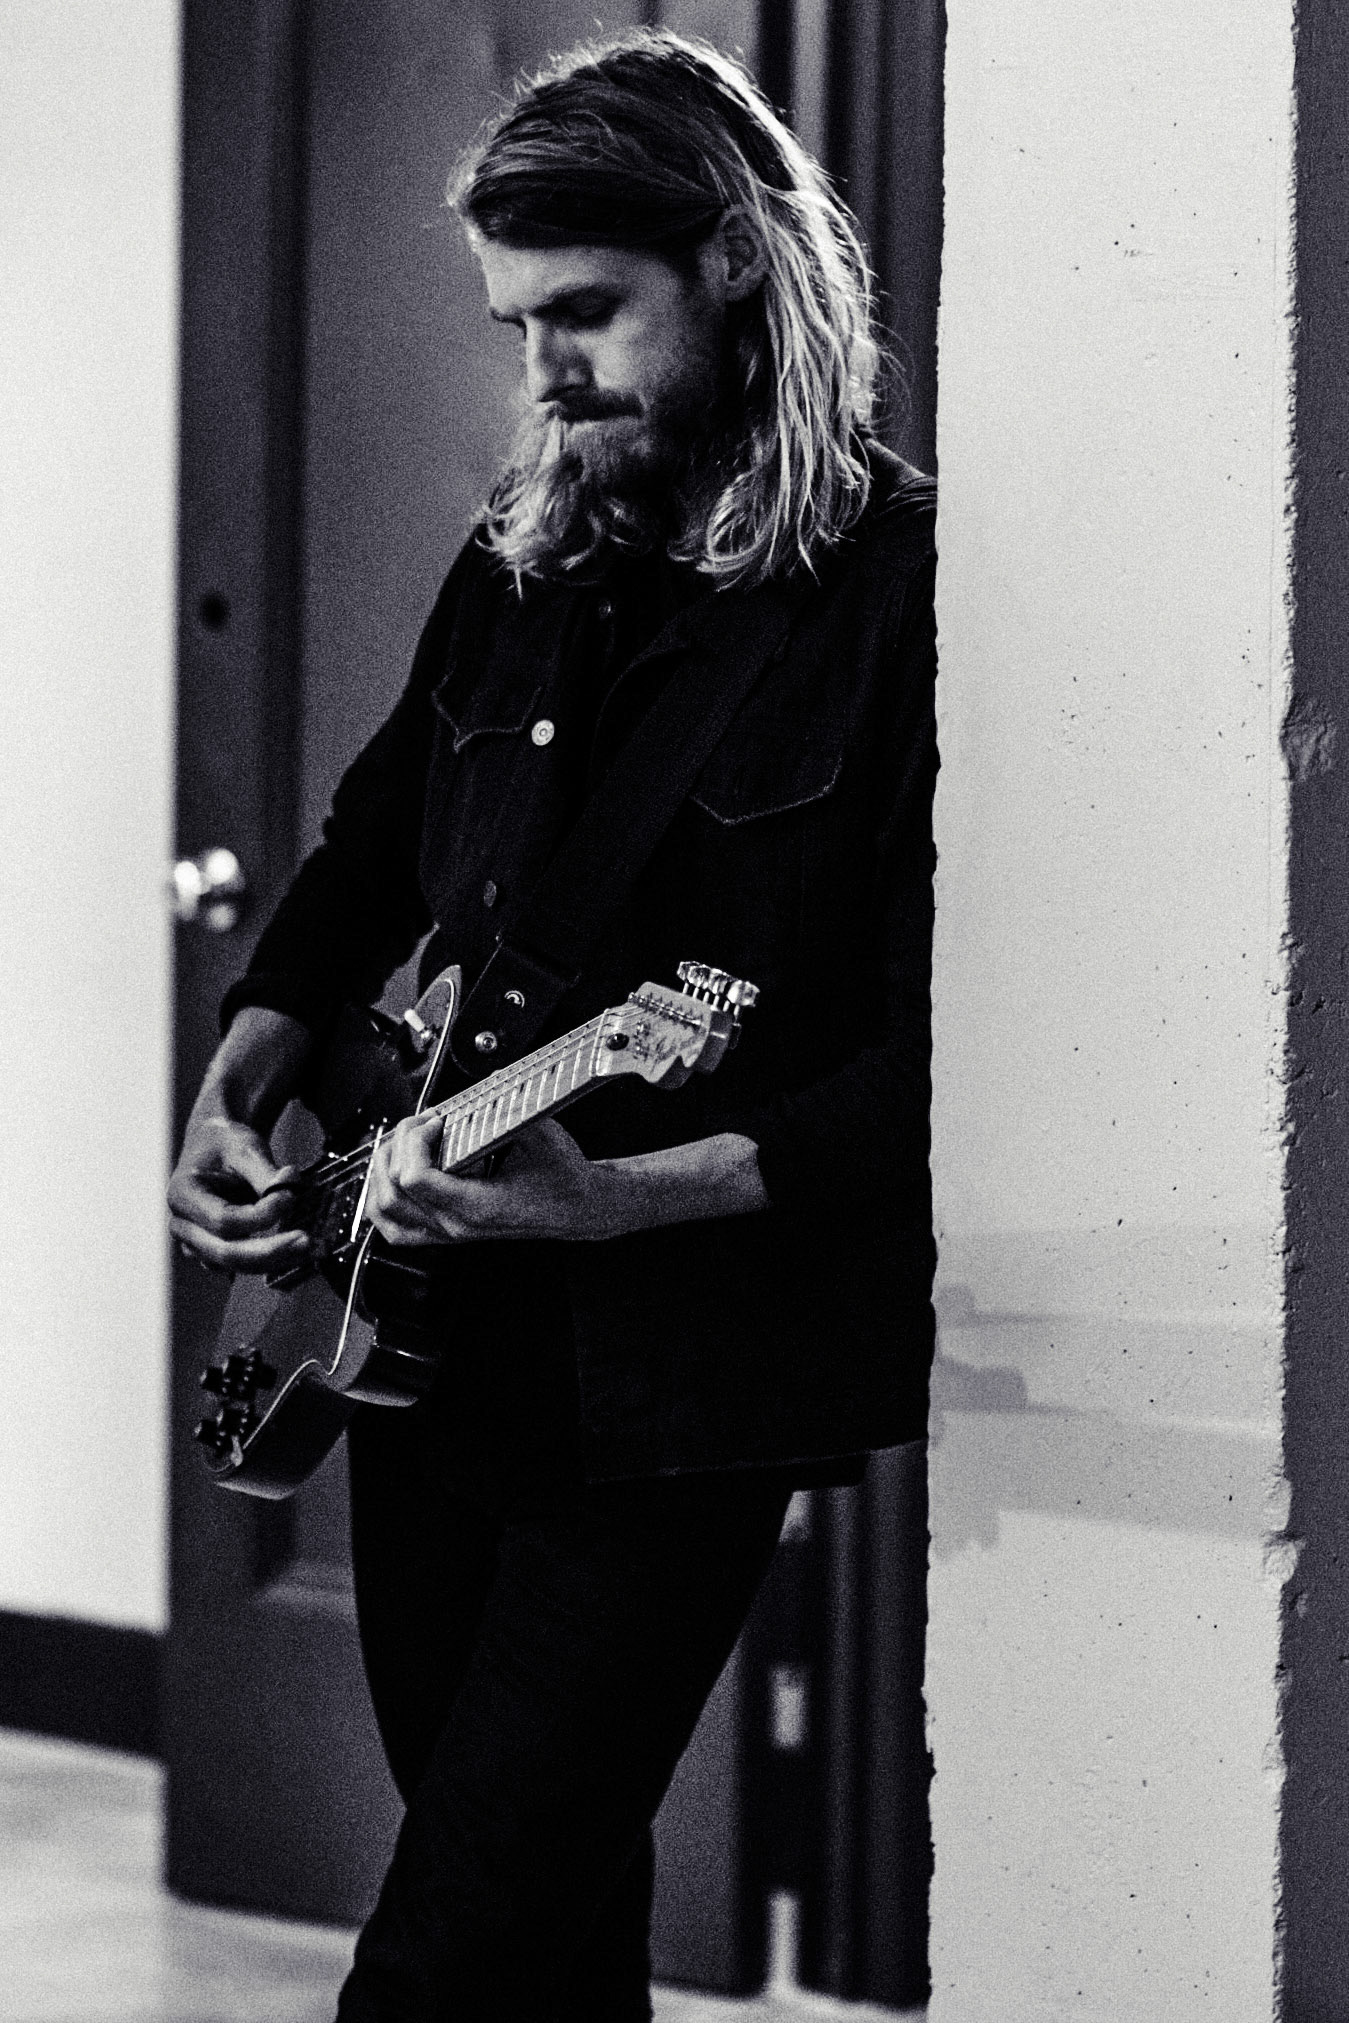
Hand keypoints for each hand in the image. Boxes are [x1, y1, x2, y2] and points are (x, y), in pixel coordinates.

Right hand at [168, 1114, 308, 1272]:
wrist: (215, 1148)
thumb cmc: (227, 1144)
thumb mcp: (246, 1148)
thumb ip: (266, 1176)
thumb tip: (291, 1197)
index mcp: (182, 1195)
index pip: (224, 1220)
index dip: (261, 1215)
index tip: (292, 1197)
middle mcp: (183, 1226)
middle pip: (226, 1253)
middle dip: (270, 1251)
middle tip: (306, 1240)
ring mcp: (195, 1244)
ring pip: (236, 1266)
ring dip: (274, 1260)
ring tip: (307, 1247)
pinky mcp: (213, 1253)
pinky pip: (241, 1265)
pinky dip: (269, 1261)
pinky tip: (293, 1250)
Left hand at [366, 1115, 626, 1244]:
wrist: (580, 1207)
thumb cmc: (564, 1176)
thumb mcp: (539, 1131)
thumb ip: (505, 1107)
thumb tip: (482, 1080)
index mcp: (478, 1206)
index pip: (414, 1179)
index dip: (415, 1140)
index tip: (437, 1120)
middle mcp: (458, 1225)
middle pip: (393, 1190)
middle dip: (399, 1145)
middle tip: (424, 1123)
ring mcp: (450, 1233)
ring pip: (385, 1211)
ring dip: (385, 1171)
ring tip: (405, 1143)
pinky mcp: (447, 1233)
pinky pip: (396, 1228)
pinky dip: (383, 1201)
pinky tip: (393, 1177)